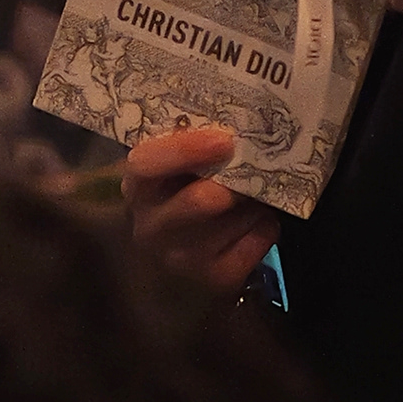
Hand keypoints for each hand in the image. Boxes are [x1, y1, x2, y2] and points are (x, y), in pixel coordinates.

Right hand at [121, 126, 280, 294]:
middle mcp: (152, 228)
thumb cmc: (178, 203)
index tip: (223, 139)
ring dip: (255, 200)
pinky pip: (260, 238)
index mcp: (137, 190)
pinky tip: (252, 222)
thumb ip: (187, 149)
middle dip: (235, 181)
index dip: (185, 149)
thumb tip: (233, 122)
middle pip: (201, 200)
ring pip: (240, 216)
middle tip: (254, 165)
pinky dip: (264, 224)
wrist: (177, 274)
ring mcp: (184, 259)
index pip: (146, 165)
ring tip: (250, 195)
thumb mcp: (170, 175)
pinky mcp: (219, 280)